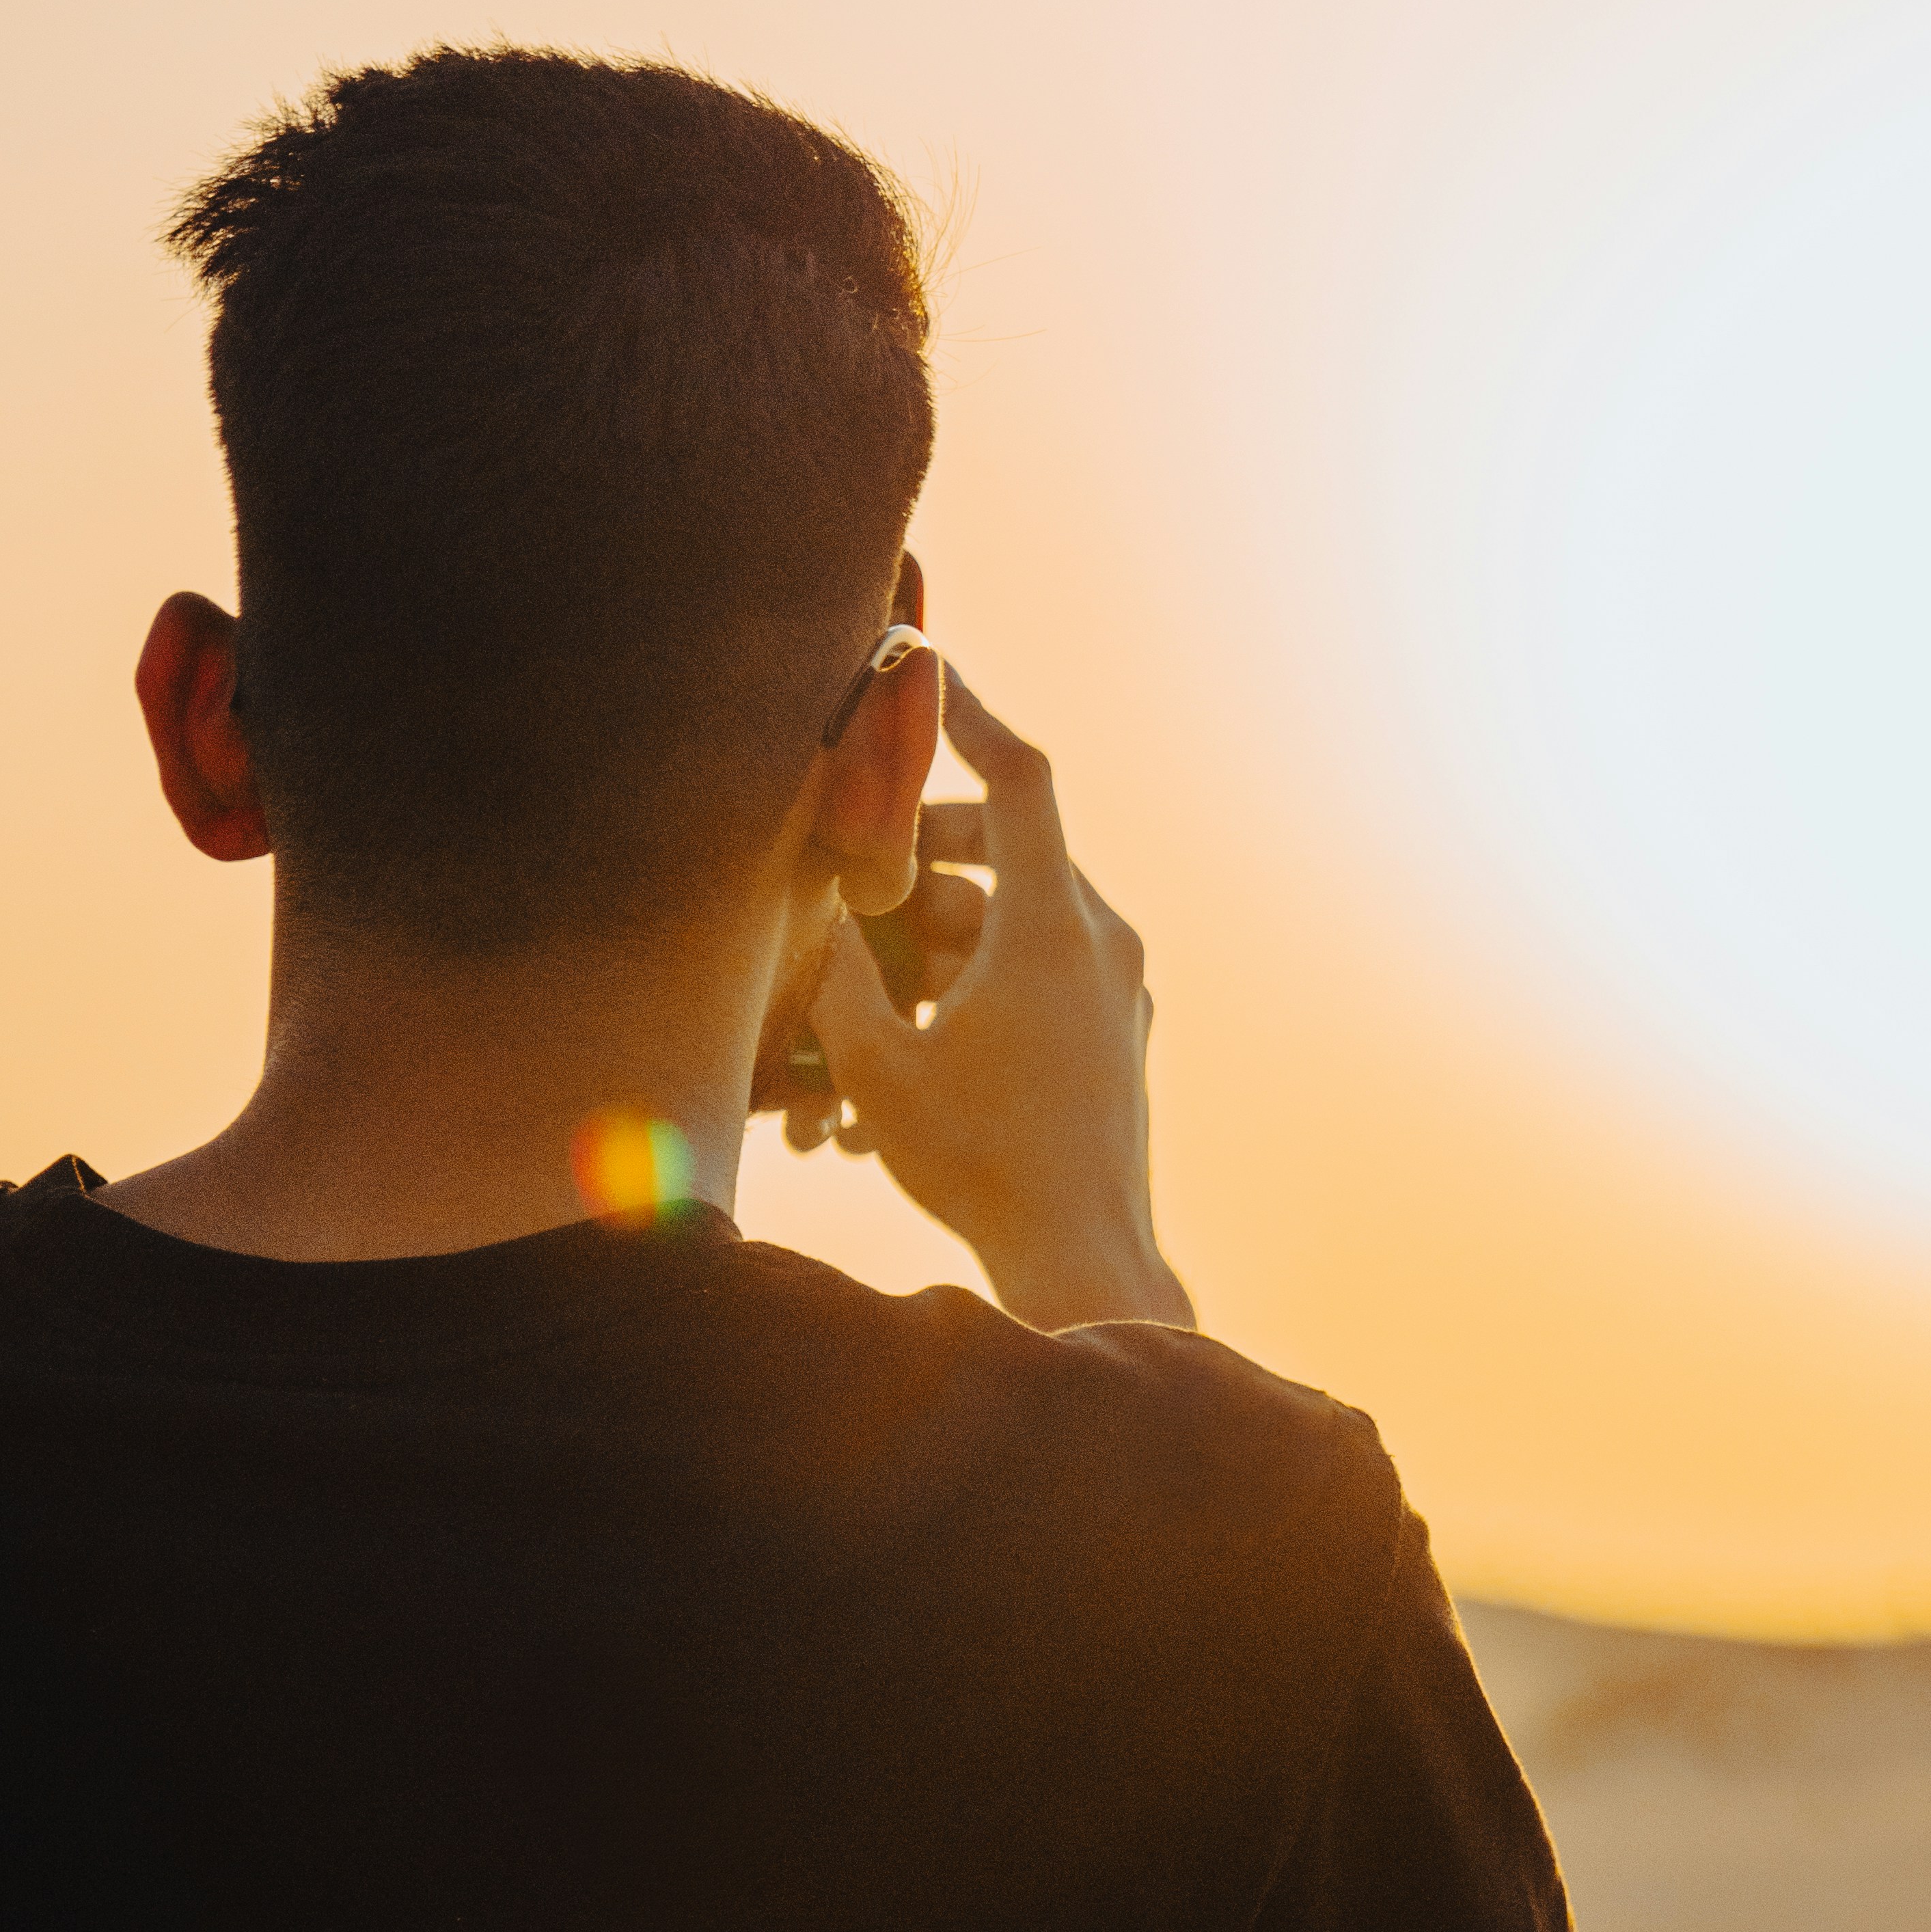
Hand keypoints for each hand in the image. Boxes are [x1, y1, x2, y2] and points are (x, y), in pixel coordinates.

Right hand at [782, 667, 1193, 1333]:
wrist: (1084, 1258)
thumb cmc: (983, 1164)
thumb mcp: (881, 1065)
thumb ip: (840, 973)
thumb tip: (813, 904)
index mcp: (1054, 926)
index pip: (1021, 775)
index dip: (969, 714)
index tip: (922, 673)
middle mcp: (1102, 942)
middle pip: (1006, 848)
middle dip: (920, 858)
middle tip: (856, 883)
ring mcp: (1117, 989)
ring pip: (1011, 921)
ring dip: (934, 944)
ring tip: (859, 1014)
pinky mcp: (1113, 1033)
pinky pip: (1036, 978)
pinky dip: (971, 989)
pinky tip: (905, 1060)